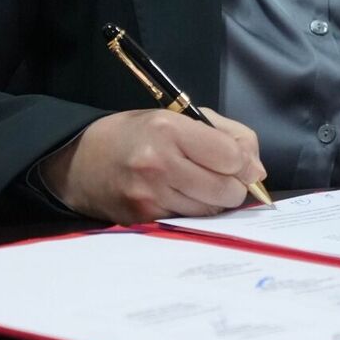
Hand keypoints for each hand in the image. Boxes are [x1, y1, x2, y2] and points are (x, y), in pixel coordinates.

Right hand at [40, 108, 265, 223]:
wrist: (82, 161)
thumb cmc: (136, 134)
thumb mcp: (179, 116)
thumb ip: (226, 135)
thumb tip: (257, 170)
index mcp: (169, 129)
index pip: (231, 156)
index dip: (244, 163)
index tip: (242, 163)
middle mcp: (158, 164)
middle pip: (226, 190)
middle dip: (233, 186)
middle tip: (221, 176)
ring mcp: (149, 196)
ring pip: (211, 211)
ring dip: (214, 201)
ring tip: (197, 185)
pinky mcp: (143, 220)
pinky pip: (189, 223)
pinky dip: (193, 213)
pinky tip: (180, 197)